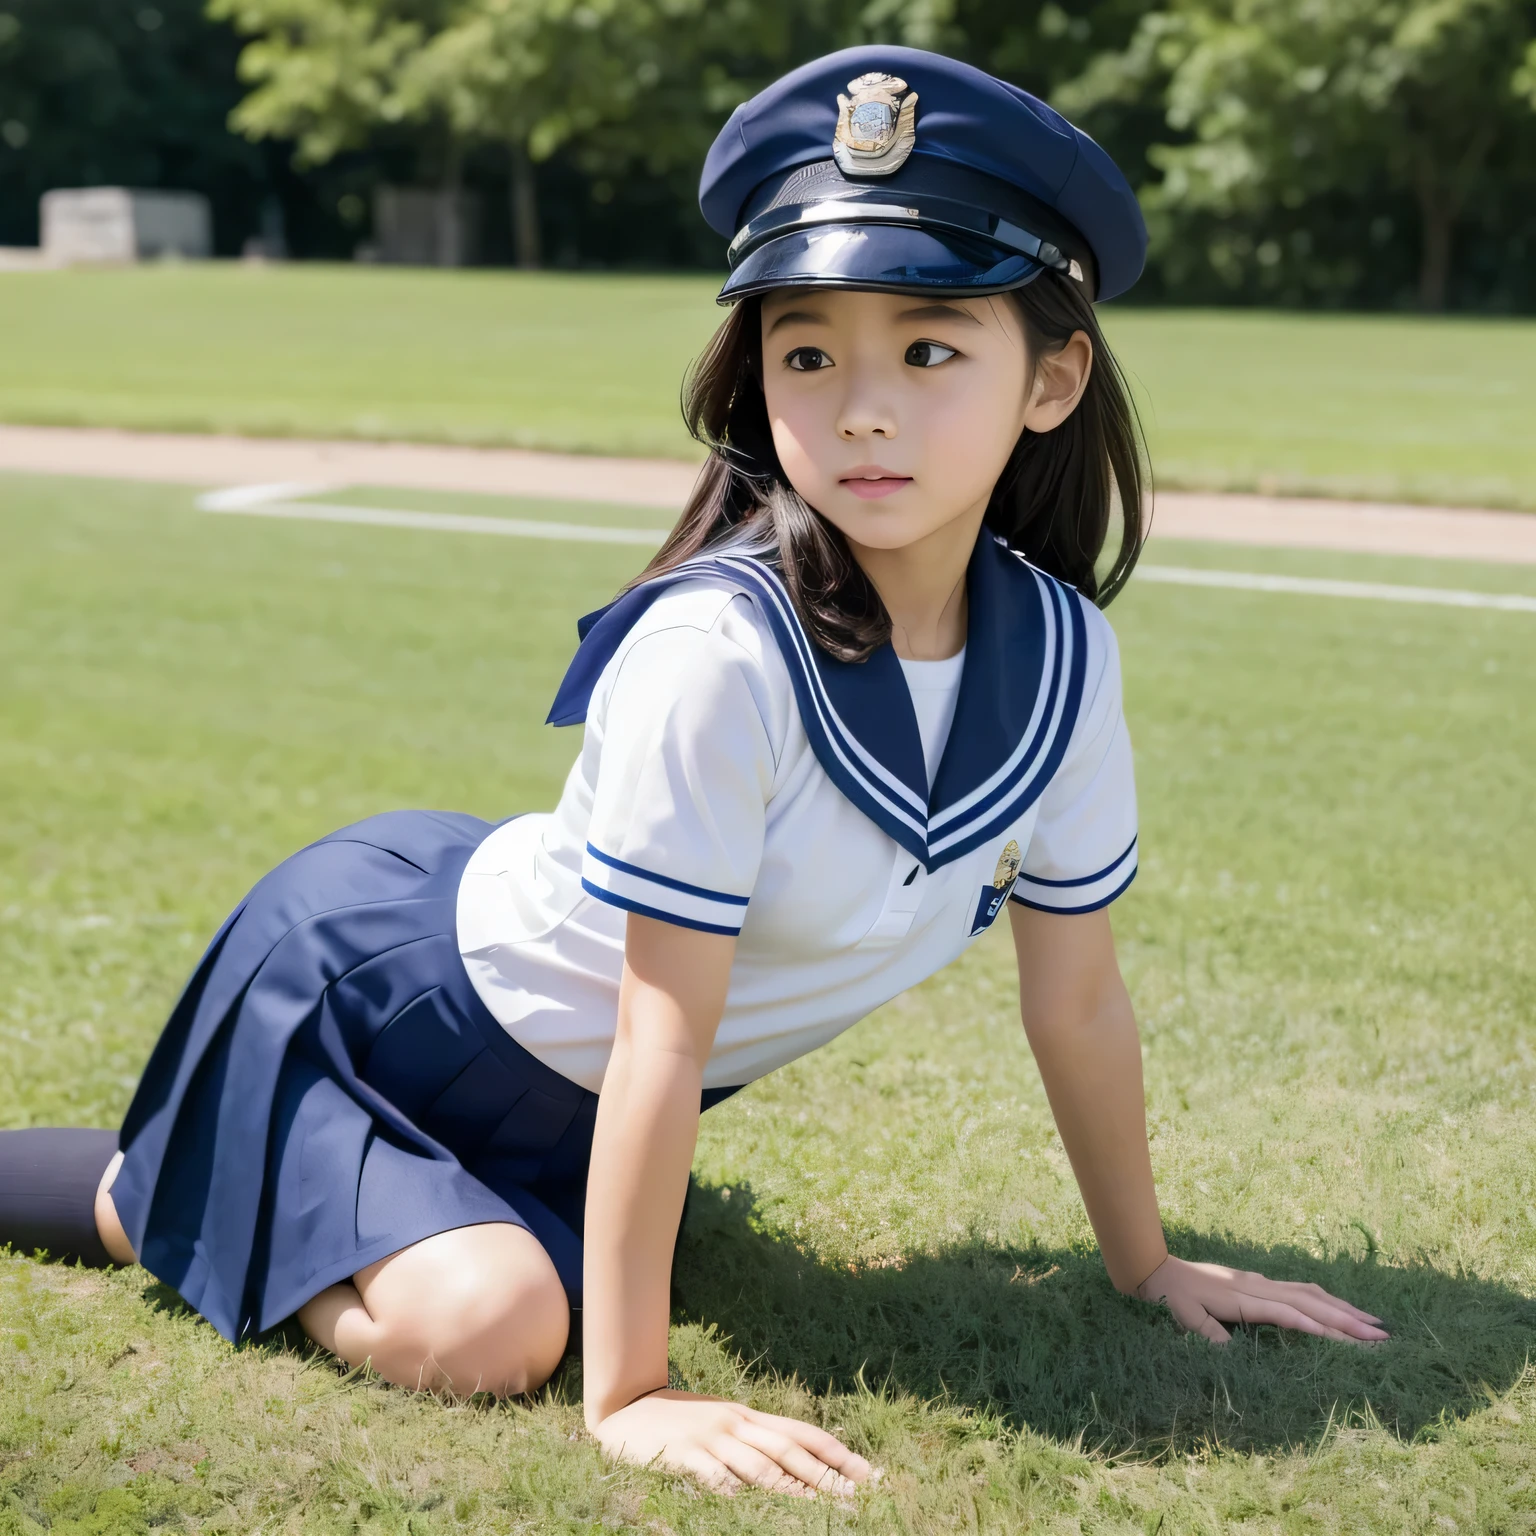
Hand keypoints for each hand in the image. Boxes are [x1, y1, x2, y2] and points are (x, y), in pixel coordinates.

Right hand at [592, 1388, 873, 1496]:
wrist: (625, 1406)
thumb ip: (753, 1440)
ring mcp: (710, 1439)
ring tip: (817, 1505)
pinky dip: (732, 1487)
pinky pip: (713, 1474)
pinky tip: (746, 1502)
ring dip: (789, 1486)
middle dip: (824, 1473)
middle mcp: (736, 1424)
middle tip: (855, 1495)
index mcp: (748, 1417)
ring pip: (758, 1464)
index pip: (801, 1434)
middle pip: (788, 1450)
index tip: (867, 1472)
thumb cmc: (678, 1421)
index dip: (836, 1453)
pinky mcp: (684, 1455)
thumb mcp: (721, 1424)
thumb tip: (797, 1462)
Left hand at [1135, 1254, 1389, 1344]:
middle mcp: (1260, 1287)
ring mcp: (1261, 1282)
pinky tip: (1336, 1306)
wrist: (1157, 1269)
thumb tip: (1230, 1351)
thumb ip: (1208, 1333)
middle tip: (1381, 1337)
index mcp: (1245, 1299)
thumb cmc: (1170, 1298)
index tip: (1352, 1342)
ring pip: (1310, 1293)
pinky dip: (1324, 1298)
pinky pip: (1300, 1289)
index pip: (1291, 1316)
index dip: (1321, 1329)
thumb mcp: (1184, 1318)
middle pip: (1311, 1303)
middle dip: (1347, 1320)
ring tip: (1373, 1321)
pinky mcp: (1259, 1283)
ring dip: (1342, 1307)